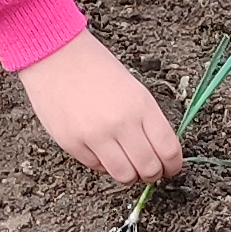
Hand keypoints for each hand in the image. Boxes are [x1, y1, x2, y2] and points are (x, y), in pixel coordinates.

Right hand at [19, 32, 185, 185]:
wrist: (56, 56)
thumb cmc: (95, 68)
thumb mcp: (134, 90)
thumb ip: (149, 121)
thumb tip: (160, 152)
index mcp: (141, 106)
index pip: (168, 150)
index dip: (173, 165)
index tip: (171, 167)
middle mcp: (121, 123)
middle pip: (149, 168)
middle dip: (154, 174)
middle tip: (151, 170)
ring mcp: (95, 136)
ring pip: (124, 175)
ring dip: (130, 175)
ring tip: (128, 165)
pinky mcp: (72, 143)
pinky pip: (97, 168)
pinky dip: (104, 165)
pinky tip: (103, 151)